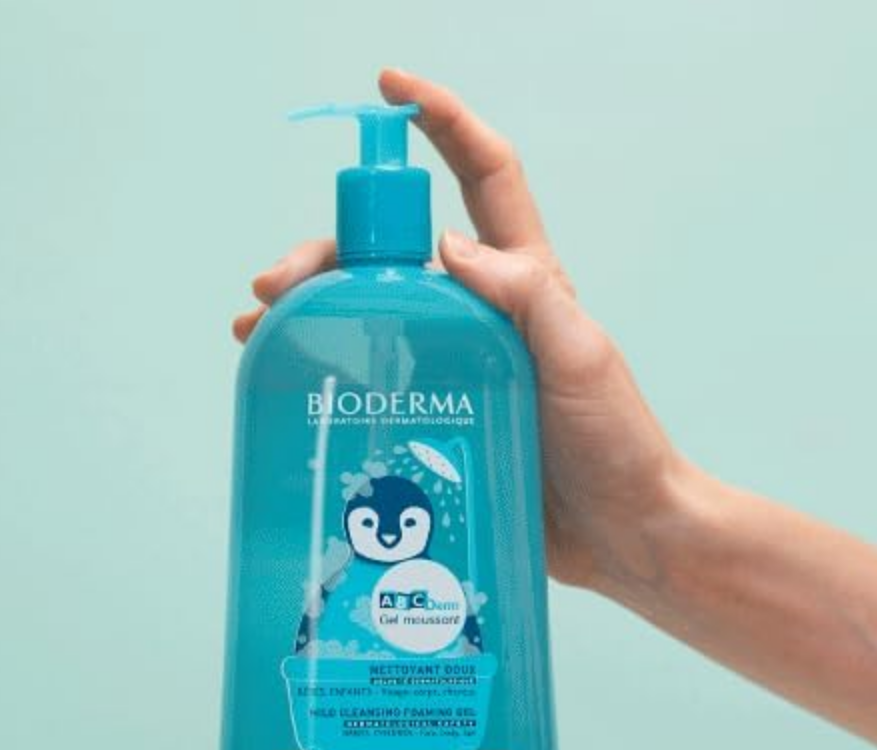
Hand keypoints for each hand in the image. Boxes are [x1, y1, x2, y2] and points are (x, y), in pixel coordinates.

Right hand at [234, 68, 681, 592]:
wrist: (618, 535)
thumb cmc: (613, 444)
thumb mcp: (582, 359)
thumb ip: (528, 297)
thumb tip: (447, 245)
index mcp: (521, 282)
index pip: (483, 178)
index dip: (442, 124)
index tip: (390, 88)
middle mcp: (477, 312)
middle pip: (392, 252)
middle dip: (327, 250)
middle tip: (272, 286)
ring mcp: (450, 363)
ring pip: (368, 311)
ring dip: (310, 307)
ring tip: (259, 328)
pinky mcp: (434, 413)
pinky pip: (372, 374)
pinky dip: (327, 366)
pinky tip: (292, 380)